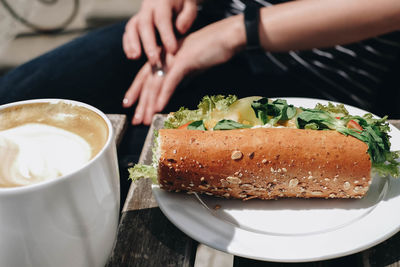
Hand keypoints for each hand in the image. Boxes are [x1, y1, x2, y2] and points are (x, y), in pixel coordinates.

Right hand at [122, 0, 197, 65]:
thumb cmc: (183, 4)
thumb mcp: (190, 6)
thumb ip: (187, 16)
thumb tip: (180, 29)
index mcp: (163, 2)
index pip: (162, 18)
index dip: (166, 35)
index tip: (172, 51)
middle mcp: (149, 7)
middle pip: (144, 24)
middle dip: (148, 43)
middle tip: (154, 60)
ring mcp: (140, 14)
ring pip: (132, 27)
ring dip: (132, 43)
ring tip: (135, 57)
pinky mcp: (136, 23)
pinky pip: (128, 32)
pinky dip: (128, 44)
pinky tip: (131, 56)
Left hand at [123, 15, 245, 124]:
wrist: (226, 37)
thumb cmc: (212, 50)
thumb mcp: (192, 65)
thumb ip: (182, 76)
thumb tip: (177, 88)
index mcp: (164, 56)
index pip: (145, 76)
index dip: (135, 90)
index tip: (128, 103)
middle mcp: (164, 56)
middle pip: (147, 82)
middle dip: (141, 103)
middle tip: (136, 120)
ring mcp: (172, 58)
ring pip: (156, 84)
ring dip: (150, 104)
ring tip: (146, 120)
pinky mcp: (183, 61)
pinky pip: (170, 82)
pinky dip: (163, 96)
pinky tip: (158, 108)